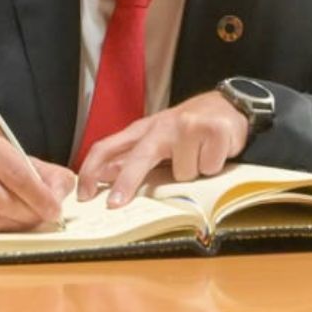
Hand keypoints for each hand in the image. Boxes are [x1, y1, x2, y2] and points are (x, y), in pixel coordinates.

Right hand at [0, 128, 73, 230]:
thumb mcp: (23, 161)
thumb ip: (49, 175)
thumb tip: (59, 196)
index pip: (16, 173)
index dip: (39, 195)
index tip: (55, 209)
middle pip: (3, 198)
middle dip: (30, 213)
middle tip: (44, 217)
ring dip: (16, 223)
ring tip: (27, 219)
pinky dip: (0, 228)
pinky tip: (9, 221)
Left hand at [75, 90, 248, 205]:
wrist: (228, 107)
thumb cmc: (189, 128)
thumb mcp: (157, 140)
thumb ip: (132, 157)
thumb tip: (103, 176)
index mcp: (143, 130)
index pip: (108, 146)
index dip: (92, 170)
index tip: (84, 194)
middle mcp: (162, 126)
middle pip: (139, 157)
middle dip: (126, 182)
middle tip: (114, 204)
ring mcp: (188, 126)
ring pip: (183, 172)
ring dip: (193, 172)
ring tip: (199, 157)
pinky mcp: (213, 130)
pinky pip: (208, 167)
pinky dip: (213, 166)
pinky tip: (214, 153)